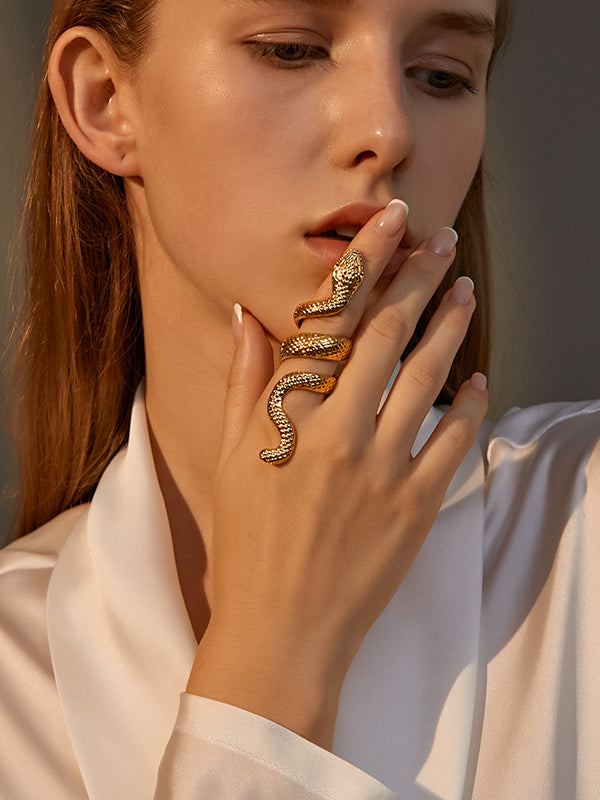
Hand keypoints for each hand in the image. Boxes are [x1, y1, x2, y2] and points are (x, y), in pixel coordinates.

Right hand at [187, 201, 487, 748]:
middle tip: (443, 241)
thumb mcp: (228, 460)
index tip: (392, 223)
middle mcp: (339, 433)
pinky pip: (453, 442)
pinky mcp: (416, 507)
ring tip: (466, 291)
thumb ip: (244, 384)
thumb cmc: (246, 546)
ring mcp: (382, 470)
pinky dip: (469, 405)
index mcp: (288, 417)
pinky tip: (478, 377)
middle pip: (388, 336)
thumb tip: (246, 317)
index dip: (366, 263)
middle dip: (420, 278)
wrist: (281, 633)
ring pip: (428, 377)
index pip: (332, 319)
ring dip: (450, 327)